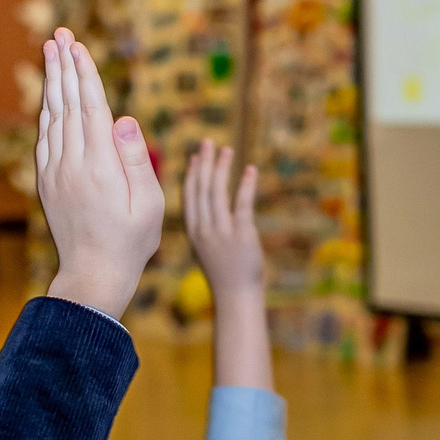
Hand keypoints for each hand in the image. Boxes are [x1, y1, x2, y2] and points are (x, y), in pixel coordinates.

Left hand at [35, 27, 161, 316]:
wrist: (93, 275)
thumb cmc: (131, 241)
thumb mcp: (147, 204)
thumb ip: (135, 158)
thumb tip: (125, 117)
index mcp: (99, 166)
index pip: (90, 108)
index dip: (84, 74)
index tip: (77, 45)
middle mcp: (72, 164)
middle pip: (65, 104)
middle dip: (62, 66)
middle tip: (59, 34)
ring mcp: (55, 172)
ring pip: (51, 117)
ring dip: (51, 82)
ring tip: (51, 51)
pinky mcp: (47, 181)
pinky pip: (44, 138)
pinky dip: (46, 111)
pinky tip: (48, 96)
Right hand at [182, 140, 263, 302]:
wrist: (235, 297)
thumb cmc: (224, 274)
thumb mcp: (206, 249)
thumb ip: (204, 228)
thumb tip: (206, 209)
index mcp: (193, 232)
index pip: (189, 196)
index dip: (192, 174)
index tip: (196, 157)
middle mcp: (203, 230)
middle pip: (201, 189)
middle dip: (205, 163)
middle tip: (209, 142)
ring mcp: (221, 233)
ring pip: (218, 192)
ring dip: (223, 168)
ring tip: (228, 150)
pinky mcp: (241, 236)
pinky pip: (242, 205)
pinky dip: (246, 185)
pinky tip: (250, 170)